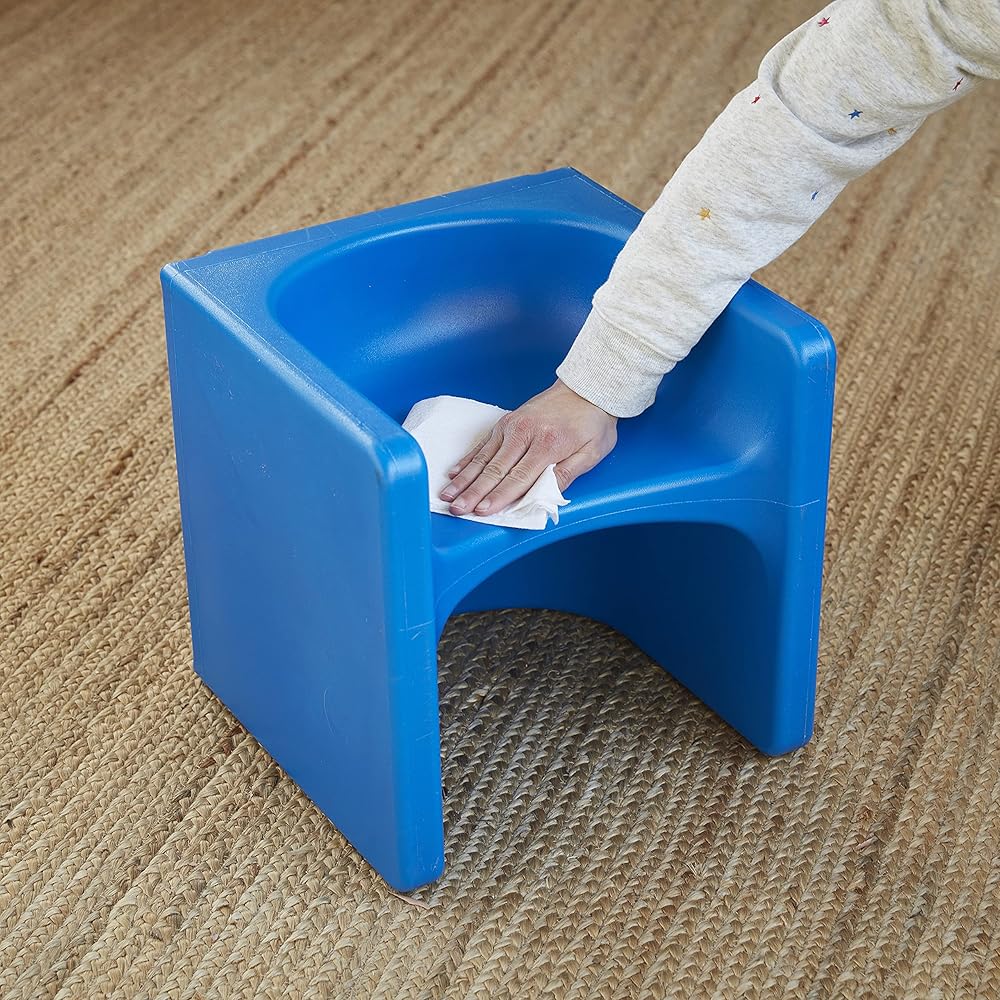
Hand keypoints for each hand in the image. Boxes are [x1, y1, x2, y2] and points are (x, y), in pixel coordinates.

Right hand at [438, 378, 618, 515]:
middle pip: (495, 469)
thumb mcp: (592, 452)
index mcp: (547, 444)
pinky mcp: (506, 422)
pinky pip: (483, 444)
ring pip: (483, 458)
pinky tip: (454, 473)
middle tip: (457, 509)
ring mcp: (512, 426)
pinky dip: (467, 460)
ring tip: (448, 496)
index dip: (499, 496)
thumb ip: (567, 474)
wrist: (586, 388)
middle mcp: (524, 433)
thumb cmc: (592, 422)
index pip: (519, 477)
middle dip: (473, 492)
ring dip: (464, 479)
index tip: (482, 511)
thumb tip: (546, 495)